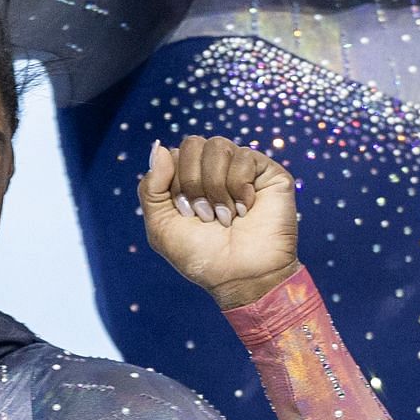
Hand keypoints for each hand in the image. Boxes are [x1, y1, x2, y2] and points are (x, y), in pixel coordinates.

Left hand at [140, 136, 301, 309]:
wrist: (239, 276)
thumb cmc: (201, 255)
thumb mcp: (161, 226)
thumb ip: (151, 187)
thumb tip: (159, 147)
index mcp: (189, 178)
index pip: (173, 154)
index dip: (174, 183)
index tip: (185, 213)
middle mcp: (215, 169)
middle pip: (193, 144)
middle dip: (192, 182)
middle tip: (204, 215)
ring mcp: (242, 168)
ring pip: (217, 146)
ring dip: (215, 187)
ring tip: (225, 216)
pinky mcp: (268, 172)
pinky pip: (244, 156)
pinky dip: (239, 187)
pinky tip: (246, 209)